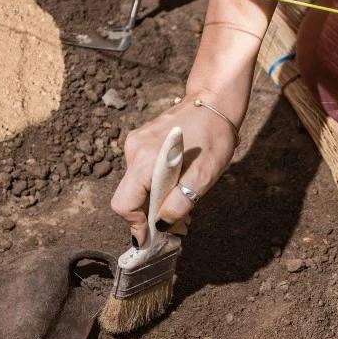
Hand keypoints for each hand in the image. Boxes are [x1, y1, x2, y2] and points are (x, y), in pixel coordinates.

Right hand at [110, 96, 238, 243]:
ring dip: (155, 199)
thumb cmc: (213, 137)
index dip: (136, 225)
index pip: (124, 203)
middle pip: (128, 196)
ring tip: (183, 202)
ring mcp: (134, 143)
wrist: (214, 100)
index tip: (152, 238)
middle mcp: (133, 151)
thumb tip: (162, 225)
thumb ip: (181, 202)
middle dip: (149, 215)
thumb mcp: (204, 176)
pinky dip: (156, 184)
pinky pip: (141, 171)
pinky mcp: (140, 140)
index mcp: (145, 160)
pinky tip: (177, 182)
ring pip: (136, 185)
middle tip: (177, 225)